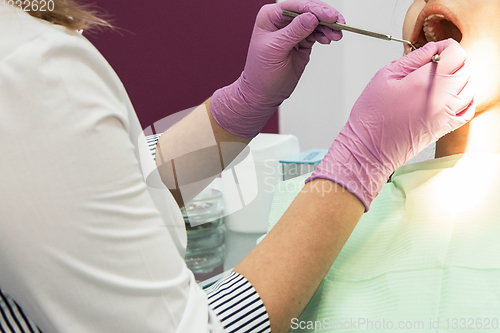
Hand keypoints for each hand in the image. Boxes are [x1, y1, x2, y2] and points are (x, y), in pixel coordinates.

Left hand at [211, 0, 343, 138]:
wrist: (263, 93)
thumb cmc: (261, 72)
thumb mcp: (276, 49)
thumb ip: (294, 32)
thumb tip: (311, 17)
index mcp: (270, 16)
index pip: (296, 6)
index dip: (314, 9)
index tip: (329, 16)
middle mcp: (282, 21)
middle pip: (308, 11)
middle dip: (325, 17)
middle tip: (339, 24)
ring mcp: (293, 31)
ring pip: (315, 22)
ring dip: (328, 27)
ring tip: (336, 36)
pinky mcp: (302, 42)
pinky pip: (317, 34)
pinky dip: (325, 35)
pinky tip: (329, 39)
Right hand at [307, 39, 475, 210]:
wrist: (369, 148)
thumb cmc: (371, 117)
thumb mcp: (384, 77)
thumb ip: (412, 59)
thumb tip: (430, 49)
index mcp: (425, 82)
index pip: (456, 53)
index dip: (445, 47)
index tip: (434, 51)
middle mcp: (441, 98)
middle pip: (465, 69)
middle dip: (451, 62)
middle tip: (432, 65)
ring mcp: (446, 114)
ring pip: (469, 87)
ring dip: (458, 80)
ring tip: (438, 81)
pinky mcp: (446, 128)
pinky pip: (468, 109)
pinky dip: (464, 99)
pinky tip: (450, 96)